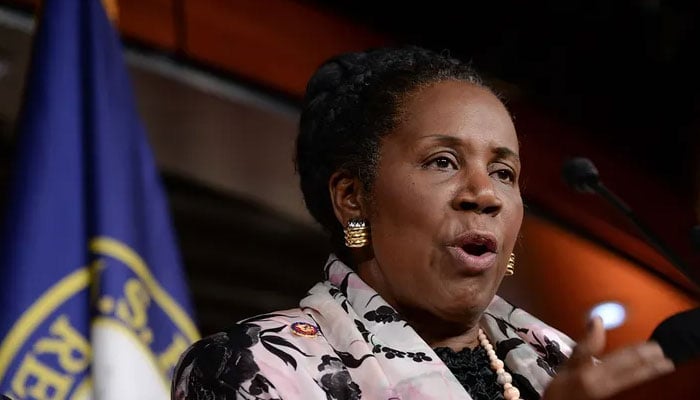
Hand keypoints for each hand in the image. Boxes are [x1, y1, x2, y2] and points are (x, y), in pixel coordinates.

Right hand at [543, 316, 674, 398]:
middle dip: (651, 364)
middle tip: (666, 357)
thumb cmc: (559, 391)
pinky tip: (646, 377)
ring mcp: (612, 395)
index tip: (656, 346)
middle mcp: (606, 386)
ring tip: (664, 365)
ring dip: (650, 373)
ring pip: (636, 381)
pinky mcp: (613, 399)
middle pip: (634, 372)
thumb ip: (585, 346)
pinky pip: (630, 386)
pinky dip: (641, 380)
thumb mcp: (567, 367)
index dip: (641, 352)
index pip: (624, 360)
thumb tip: (597, 320)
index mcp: (593, 374)